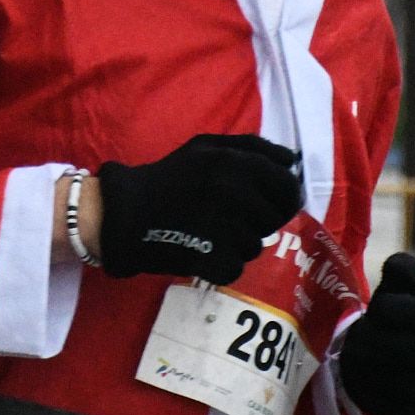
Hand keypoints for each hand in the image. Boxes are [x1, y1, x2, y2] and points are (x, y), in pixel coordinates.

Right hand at [95, 134, 300, 283]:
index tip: (271, 202)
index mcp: (234, 162)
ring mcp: (223, 226)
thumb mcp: (205, 147)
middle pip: (274, 218)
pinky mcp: (212, 258)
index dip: (284, 196)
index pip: (287, 184)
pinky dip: (221, 265)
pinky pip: (236, 267)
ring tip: (210, 233)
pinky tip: (202, 251)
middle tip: (233, 219)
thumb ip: (251, 147)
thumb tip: (291, 159)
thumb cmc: (168, 178)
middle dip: (259, 221)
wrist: (123, 214)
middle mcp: (232, 191)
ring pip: (255, 246)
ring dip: (238, 244)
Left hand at [337, 253, 414, 414]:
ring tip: (354, 357)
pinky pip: (383, 406)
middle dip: (363, 340)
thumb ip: (401, 269)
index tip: (379, 311)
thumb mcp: (406, 290)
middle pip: (386, 347)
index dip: (377, 309)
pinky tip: (362, 380)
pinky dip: (364, 392)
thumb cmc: (409, 319)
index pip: (392, 310)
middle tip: (355, 338)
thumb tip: (398, 265)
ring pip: (383, 379)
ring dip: (358, 367)